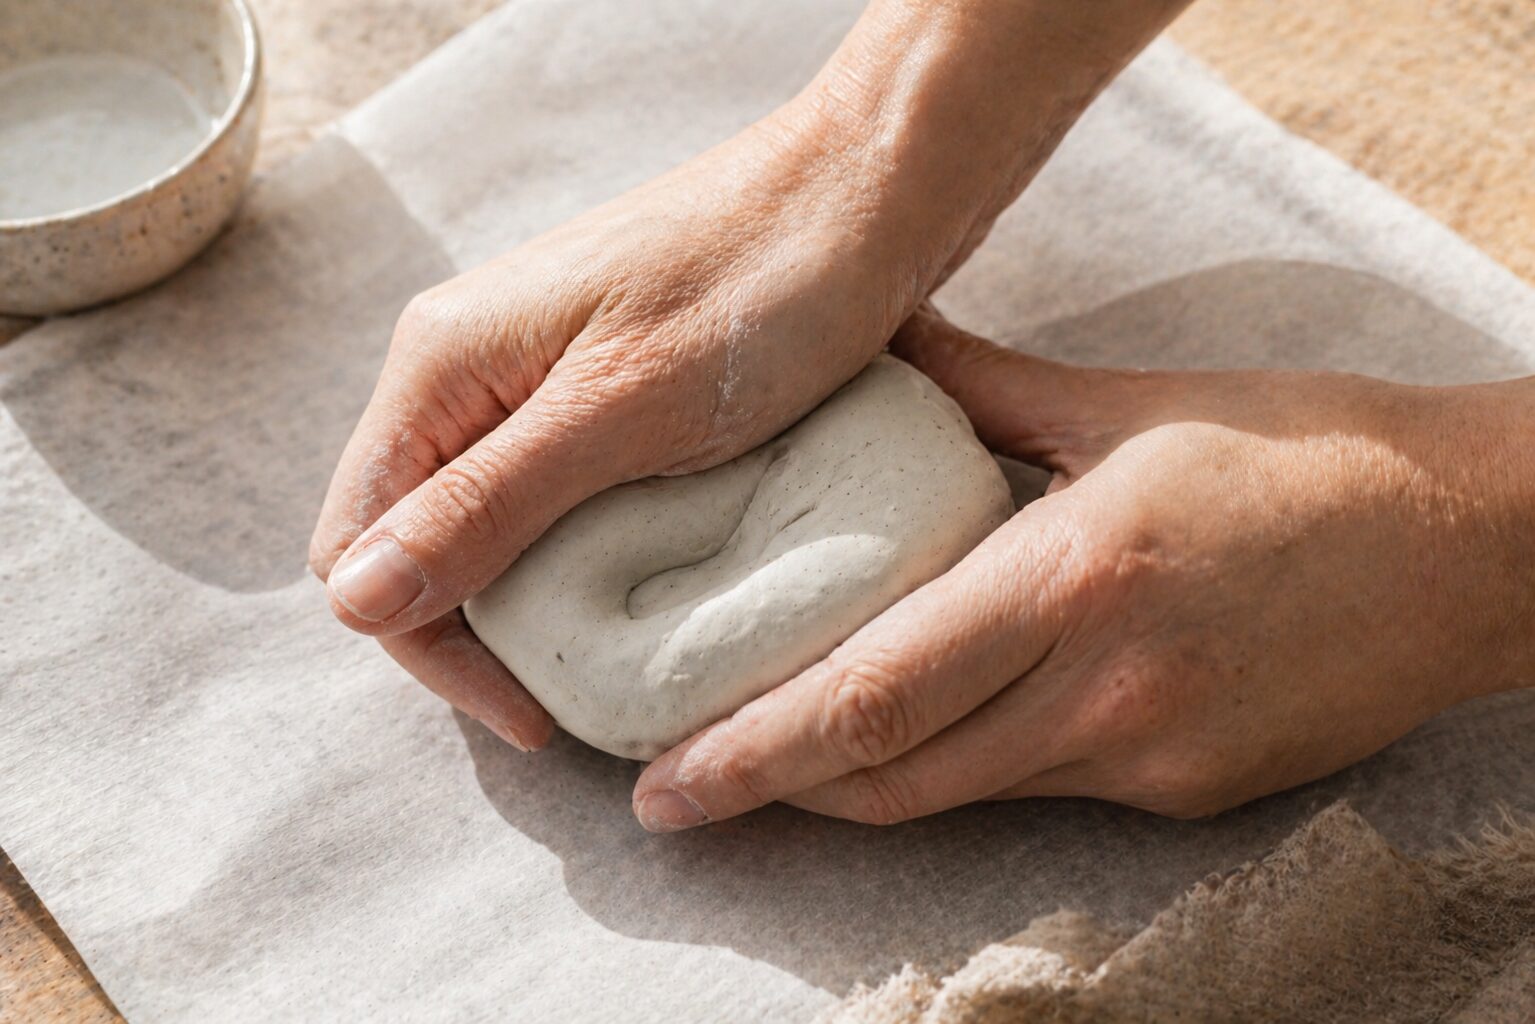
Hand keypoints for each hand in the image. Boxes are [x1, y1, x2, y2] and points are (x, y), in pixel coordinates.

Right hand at [309, 1, 1189, 748]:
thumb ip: (485, 505)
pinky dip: (577, 553)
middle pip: (411, 538)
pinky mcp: (596, 380)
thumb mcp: (621, 412)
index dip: (431, 649)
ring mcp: (530, 370)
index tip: (538, 714)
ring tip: (615, 655)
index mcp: (441, 365)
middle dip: (475, 631)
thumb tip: (353, 604)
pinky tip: (641, 581)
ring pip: (480, 520)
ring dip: (530, 600)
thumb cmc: (761, 285)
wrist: (871, 189)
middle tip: (578, 697)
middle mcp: (464, 365)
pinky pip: (546, 490)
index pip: (359, 548)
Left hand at [632, 307, 1534, 827]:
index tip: (666, 776)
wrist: (1471, 545)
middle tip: (672, 797)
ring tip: (763, 775)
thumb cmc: (1303, 452)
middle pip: (893, 773)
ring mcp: (1148, 754)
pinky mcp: (1185, 791)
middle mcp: (1103, 688)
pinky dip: (954, 775)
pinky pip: (1036, 792)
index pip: (874, 690)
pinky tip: (913, 745)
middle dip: (768, 791)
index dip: (754, 747)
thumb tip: (882, 345)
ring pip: (956, 797)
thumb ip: (982, 387)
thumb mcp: (1130, 403)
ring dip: (848, 793)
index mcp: (1075, 575)